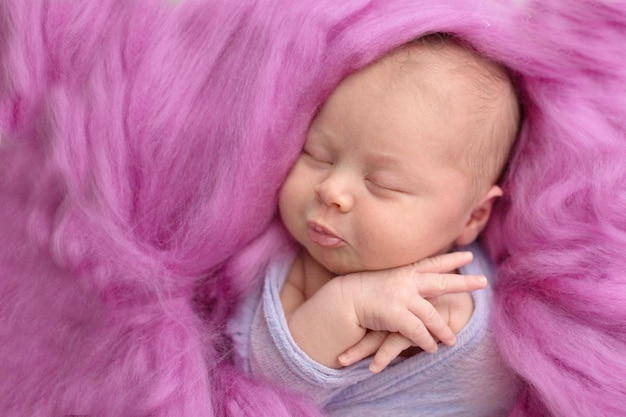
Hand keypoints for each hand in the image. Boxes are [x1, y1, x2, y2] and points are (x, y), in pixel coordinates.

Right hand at [337, 251, 485, 371]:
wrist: (342, 301)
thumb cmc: (361, 292)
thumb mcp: (386, 281)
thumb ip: (404, 283)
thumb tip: (421, 287)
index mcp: (404, 272)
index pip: (432, 263)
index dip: (451, 259)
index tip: (468, 254)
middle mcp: (406, 282)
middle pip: (442, 281)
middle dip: (464, 282)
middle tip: (483, 281)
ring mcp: (402, 297)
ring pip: (432, 315)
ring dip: (443, 330)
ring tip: (452, 340)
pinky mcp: (396, 314)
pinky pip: (418, 332)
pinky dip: (427, 341)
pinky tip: (432, 348)